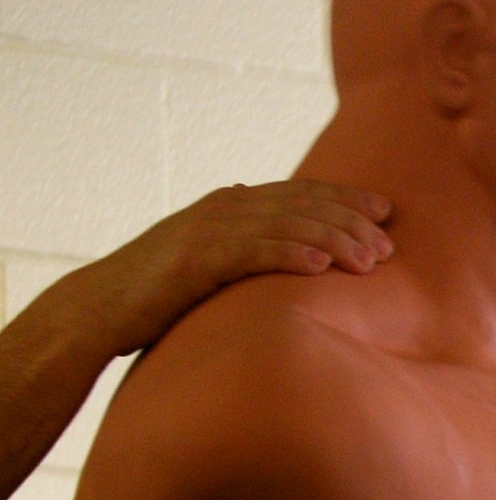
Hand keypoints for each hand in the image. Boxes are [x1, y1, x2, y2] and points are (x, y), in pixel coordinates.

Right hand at [70, 180, 395, 358]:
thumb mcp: (215, 262)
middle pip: (301, 204)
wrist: (102, 306)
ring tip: (370, 259)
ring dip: (333, 239)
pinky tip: (322, 264)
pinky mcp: (195, 260)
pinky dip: (290, 253)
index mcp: (232, 204)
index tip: (387, 209)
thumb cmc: (163, 292)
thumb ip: (250, 249)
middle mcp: (224, 207)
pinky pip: (252, 251)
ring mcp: (208, 230)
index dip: (345, 198)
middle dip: (350, 220)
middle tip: (389, 244)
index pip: (300, 193)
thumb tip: (292, 251)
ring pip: (285, 225)